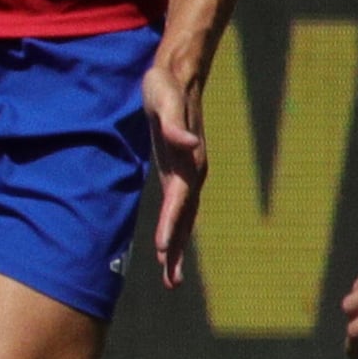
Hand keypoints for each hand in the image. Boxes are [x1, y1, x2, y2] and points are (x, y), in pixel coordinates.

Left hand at [144, 49, 209, 290]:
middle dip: (179, 250)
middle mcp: (192, 173)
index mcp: (189, 163)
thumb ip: (174, 125)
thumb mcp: (165, 100)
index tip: (165, 250)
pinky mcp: (178, 171)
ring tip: (172, 277)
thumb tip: (189, 143)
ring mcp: (187, 174)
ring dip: (179, 246)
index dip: (172, 225)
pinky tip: (169, 243)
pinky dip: (174, 227)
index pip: (179, 201)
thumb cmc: (166, 87)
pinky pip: (177, 206)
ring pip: (184, 217)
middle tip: (172, 282)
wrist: (178, 76)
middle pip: (186, 218)